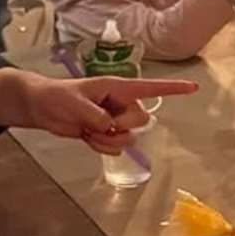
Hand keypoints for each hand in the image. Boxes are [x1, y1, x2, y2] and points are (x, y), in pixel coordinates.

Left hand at [0, 67, 197, 151]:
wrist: (40, 108)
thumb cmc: (56, 96)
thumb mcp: (74, 102)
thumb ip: (94, 114)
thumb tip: (109, 126)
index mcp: (118, 87)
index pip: (151, 88)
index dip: (173, 89)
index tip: (194, 87)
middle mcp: (121, 103)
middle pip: (140, 120)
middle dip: (120, 127)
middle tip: (97, 123)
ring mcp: (115, 120)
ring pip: (129, 137)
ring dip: (108, 140)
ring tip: (88, 131)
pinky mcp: (106, 134)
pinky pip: (116, 147)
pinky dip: (102, 147)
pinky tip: (87, 138)